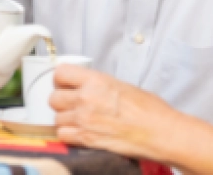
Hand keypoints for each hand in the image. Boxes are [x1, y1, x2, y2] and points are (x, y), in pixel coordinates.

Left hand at [49, 65, 180, 161]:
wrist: (159, 132)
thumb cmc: (149, 110)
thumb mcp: (122, 86)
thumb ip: (98, 85)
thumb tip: (86, 87)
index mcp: (96, 80)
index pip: (60, 73)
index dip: (60, 79)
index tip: (64, 84)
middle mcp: (86, 98)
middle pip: (54, 98)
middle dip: (61, 101)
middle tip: (71, 104)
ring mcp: (84, 120)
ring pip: (56, 118)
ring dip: (65, 120)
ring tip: (78, 121)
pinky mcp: (86, 140)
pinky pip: (63, 136)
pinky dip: (68, 136)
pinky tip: (79, 134)